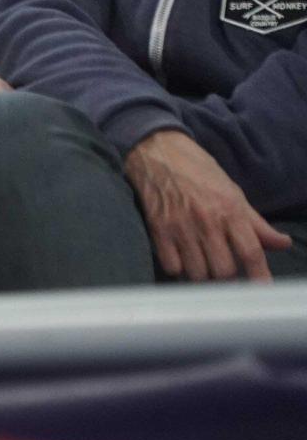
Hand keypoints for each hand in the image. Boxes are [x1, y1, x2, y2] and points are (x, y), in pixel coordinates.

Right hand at [125, 130, 291, 281]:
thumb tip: (282, 243)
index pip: (251, 252)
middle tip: (224, 266)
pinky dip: (178, 268)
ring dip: (202, 274)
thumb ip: (256, 222)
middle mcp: (207, 221)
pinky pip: (172, 266)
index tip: (262, 290)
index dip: (259, 276)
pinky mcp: (158, 229)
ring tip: (202, 263)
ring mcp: (180, 227)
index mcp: (230, 210)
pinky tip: (181, 257)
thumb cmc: (197, 169)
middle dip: (227, 275)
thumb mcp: (232, 191)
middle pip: (224, 270)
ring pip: (197, 273)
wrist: (156, 150)